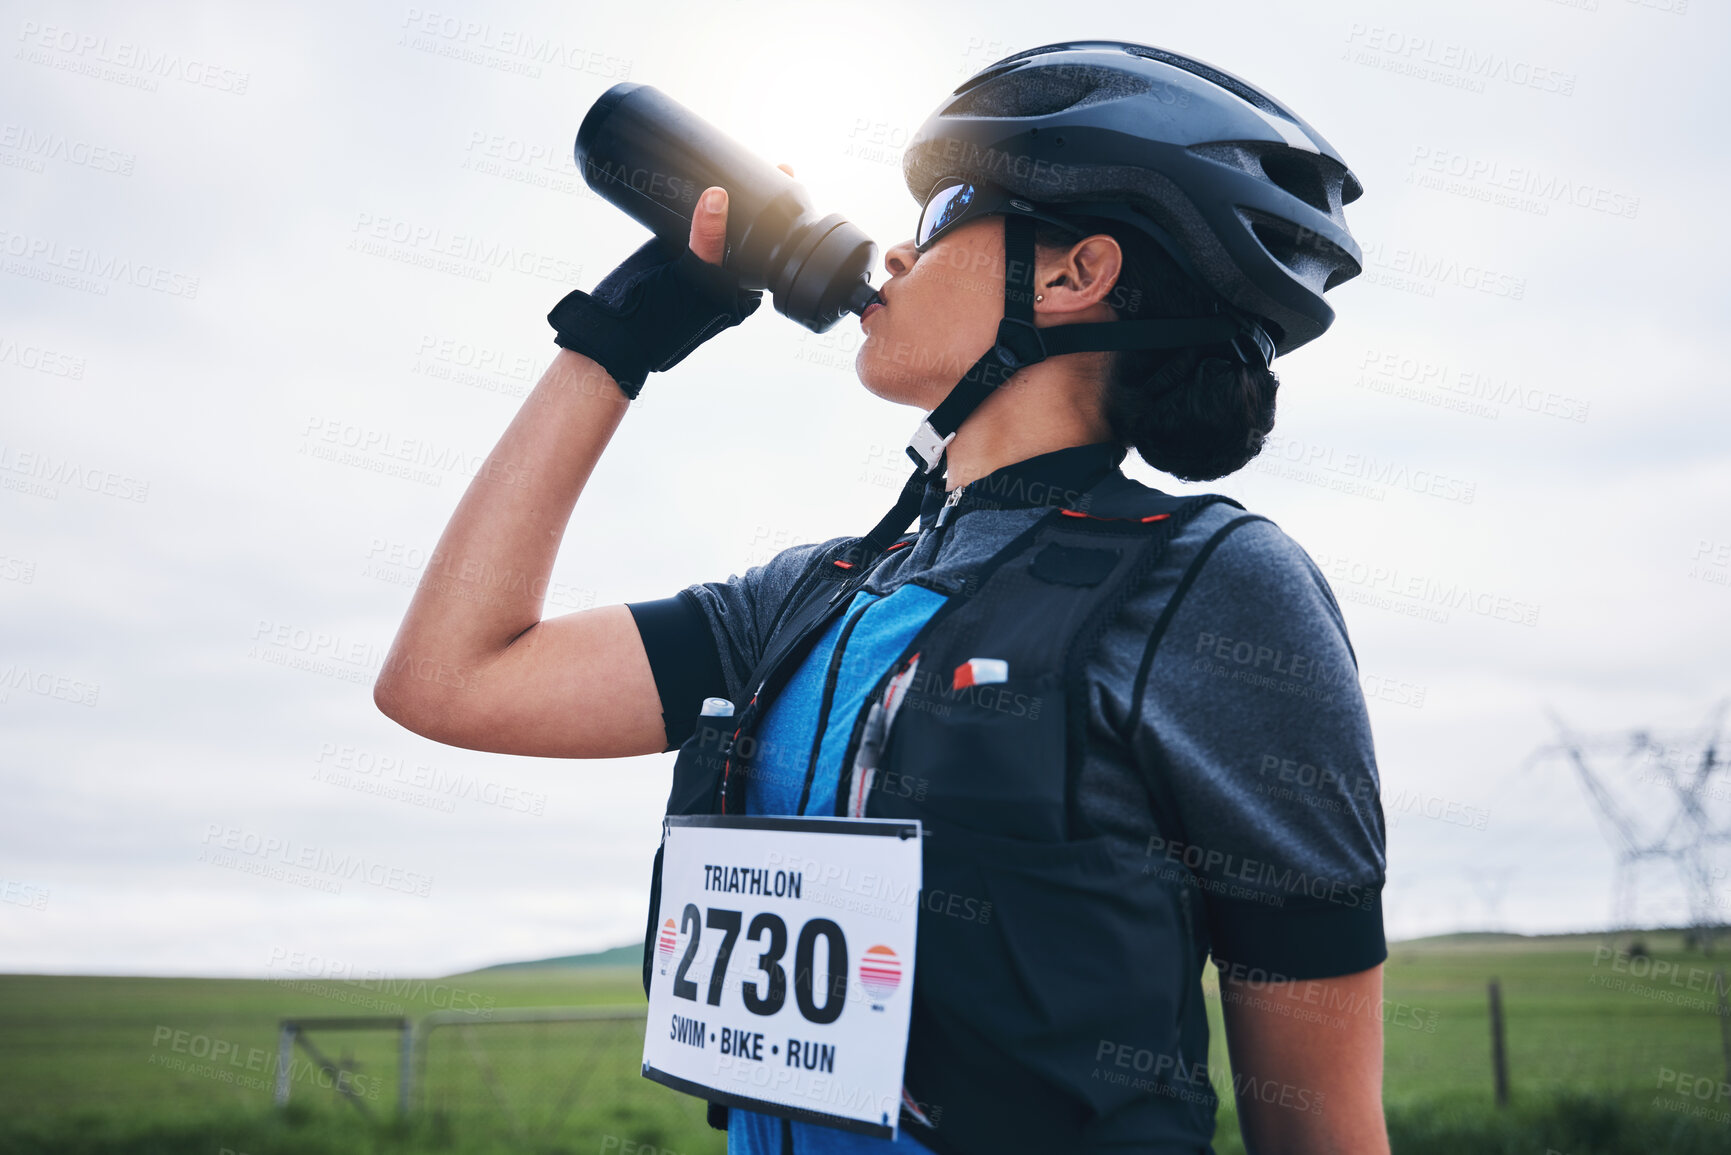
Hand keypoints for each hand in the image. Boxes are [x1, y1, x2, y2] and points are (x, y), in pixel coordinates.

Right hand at [546, 163, 792, 399]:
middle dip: (754, 196)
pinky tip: (699, 175)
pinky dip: (696, 200)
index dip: (779, 210)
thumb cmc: (660, 323)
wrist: (612, 333)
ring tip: (735, 160)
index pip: (770, 242)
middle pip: (746, 227)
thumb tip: (719, 196)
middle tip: (764, 160)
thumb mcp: (691, 279)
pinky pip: (689, 220)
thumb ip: (706, 241)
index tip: (783, 172)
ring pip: (719, 222)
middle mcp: (725, 274)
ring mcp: (698, 261)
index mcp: (743, 288)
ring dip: (727, 194)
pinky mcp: (671, 250)